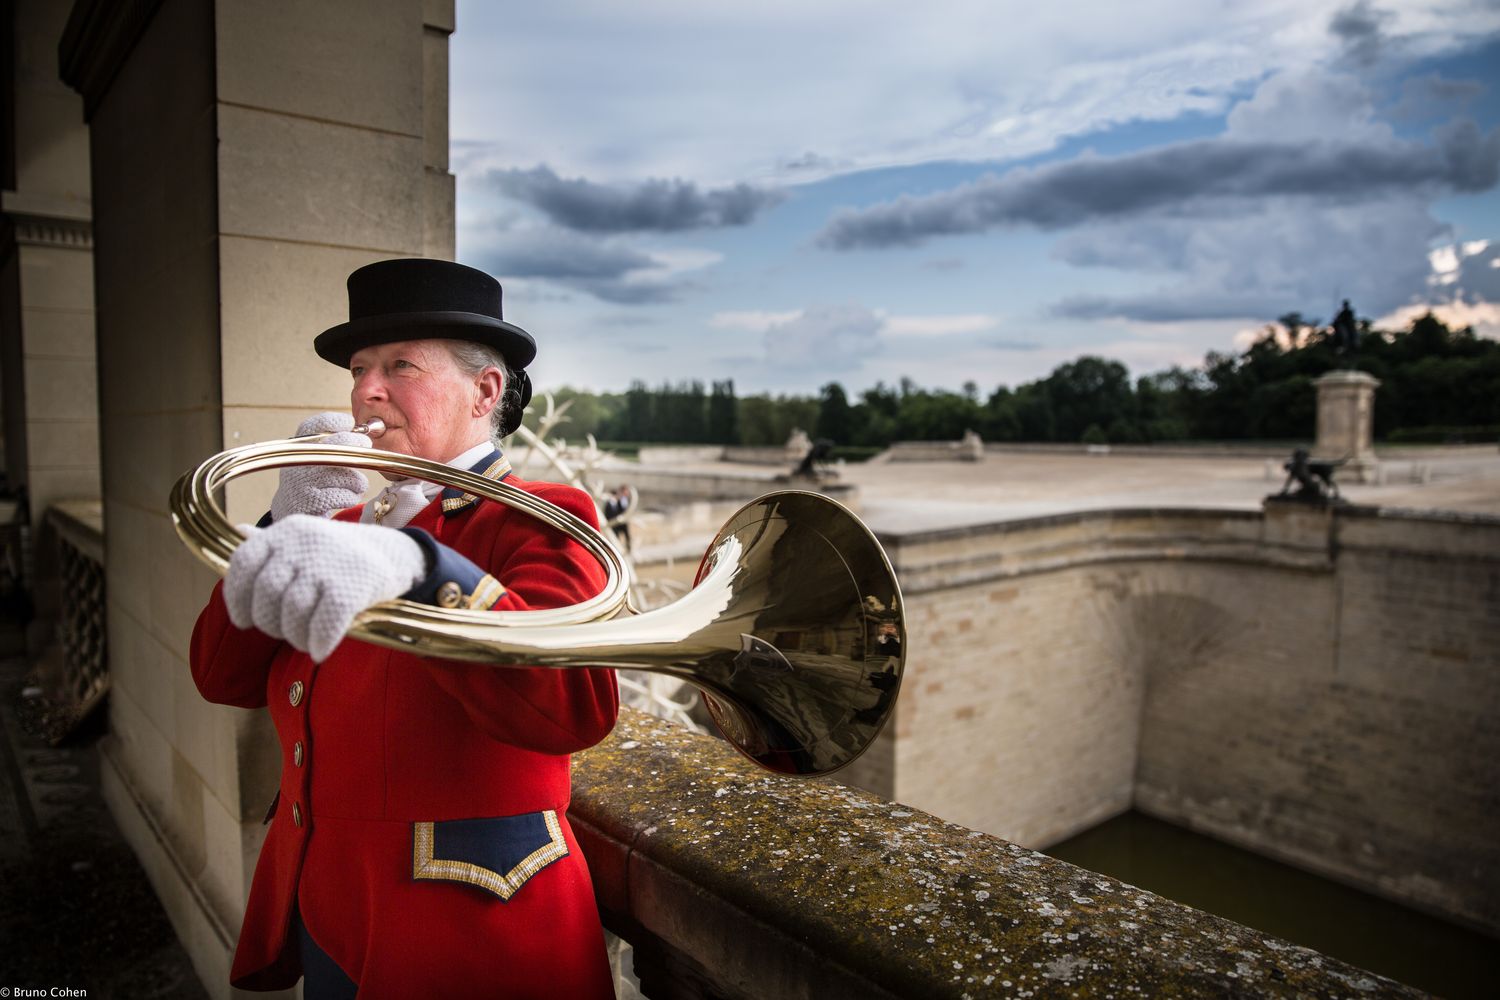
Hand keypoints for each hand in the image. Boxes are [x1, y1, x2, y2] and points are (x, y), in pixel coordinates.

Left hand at [225, 515, 426, 660]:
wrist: (397, 554)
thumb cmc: (341, 555)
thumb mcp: (306, 539)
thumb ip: (273, 544)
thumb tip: (240, 533)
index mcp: (286, 531)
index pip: (243, 562)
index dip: (237, 596)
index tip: (244, 619)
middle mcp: (303, 542)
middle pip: (266, 592)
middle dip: (269, 622)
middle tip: (283, 632)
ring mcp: (328, 563)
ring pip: (292, 611)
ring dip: (294, 636)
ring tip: (303, 641)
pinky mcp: (352, 586)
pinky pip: (324, 623)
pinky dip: (319, 642)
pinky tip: (320, 650)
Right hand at [270, 412, 370, 521]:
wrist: (294, 508)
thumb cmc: (313, 478)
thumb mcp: (315, 457)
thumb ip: (332, 443)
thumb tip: (362, 431)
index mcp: (297, 447)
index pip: (312, 426)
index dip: (334, 421)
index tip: (350, 423)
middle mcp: (298, 462)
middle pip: (336, 446)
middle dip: (357, 443)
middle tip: (365, 445)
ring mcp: (304, 481)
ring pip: (347, 474)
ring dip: (357, 480)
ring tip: (353, 483)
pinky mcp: (313, 501)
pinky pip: (346, 495)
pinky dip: (352, 496)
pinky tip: (347, 496)